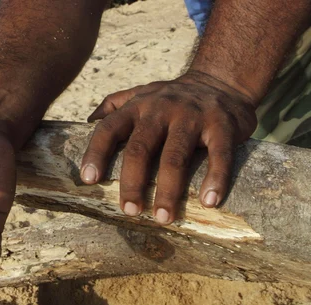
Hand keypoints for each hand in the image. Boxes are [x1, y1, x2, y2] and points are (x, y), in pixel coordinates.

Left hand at [81, 71, 257, 224]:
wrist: (222, 80)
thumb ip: (114, 105)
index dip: (96, 153)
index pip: (109, 129)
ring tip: (163, 217)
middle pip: (140, 149)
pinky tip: (210, 202)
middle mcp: (162, 109)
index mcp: (138, 106)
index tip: (89, 180)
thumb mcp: (142, 93)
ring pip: (175, 157)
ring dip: (168, 190)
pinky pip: (218, 155)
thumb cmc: (173, 98)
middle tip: (130, 211)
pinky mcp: (222, 125)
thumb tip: (88, 122)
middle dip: (132, 183)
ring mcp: (192, 116)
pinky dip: (215, 179)